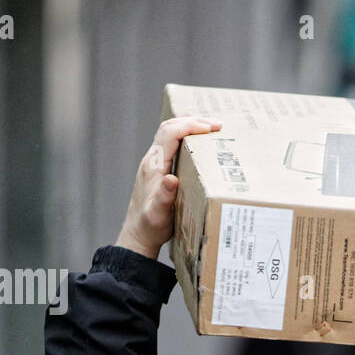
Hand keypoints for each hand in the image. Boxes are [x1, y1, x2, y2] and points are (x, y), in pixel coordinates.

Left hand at [116, 115, 221, 258]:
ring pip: (169, 132)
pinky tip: (197, 142)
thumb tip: (172, 178)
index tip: (211, 128)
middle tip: (217, 125)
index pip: (170, 134)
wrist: (137, 233)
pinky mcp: (157, 168)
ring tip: (210, 128)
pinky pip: (170, 143)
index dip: (190, 126)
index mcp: (154, 166)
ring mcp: (153, 163)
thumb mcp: (158, 214)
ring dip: (189, 126)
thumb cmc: (150, 226)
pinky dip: (185, 136)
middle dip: (193, 121)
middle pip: (169, 127)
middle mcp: (152, 160)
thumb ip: (164, 196)